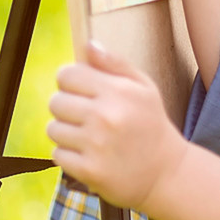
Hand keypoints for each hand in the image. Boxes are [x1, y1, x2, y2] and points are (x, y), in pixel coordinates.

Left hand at [47, 42, 190, 211]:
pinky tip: (88, 154)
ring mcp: (96, 145)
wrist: (167, 174)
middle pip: (55, 101)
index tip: (79, 90)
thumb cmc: (152, 125)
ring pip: (53, 129)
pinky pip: (57, 155)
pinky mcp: (89, 171)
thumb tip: (88, 45)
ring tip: (88, 136)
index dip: (70, 81)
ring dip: (66, 132)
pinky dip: (68, 155)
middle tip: (85, 116)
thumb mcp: (144, 87)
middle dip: (66, 107)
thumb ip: (115, 62)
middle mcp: (105, 116)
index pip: (67, 75)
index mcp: (117, 91)